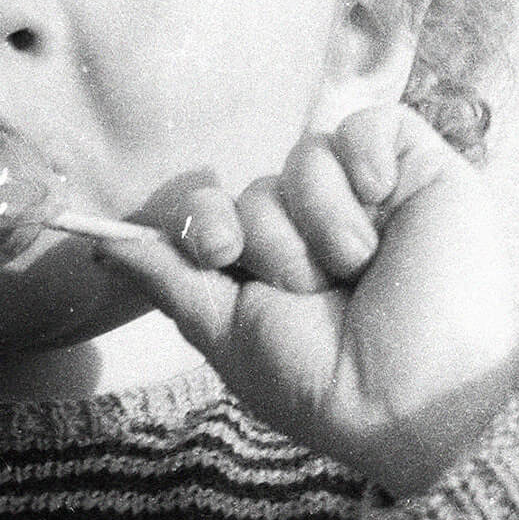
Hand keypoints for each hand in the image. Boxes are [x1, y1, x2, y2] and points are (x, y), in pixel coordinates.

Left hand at [97, 103, 518, 500]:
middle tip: (312, 289)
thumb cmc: (320, 379)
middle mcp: (312, 226)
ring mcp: (365, 197)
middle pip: (251, 189)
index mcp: (266, 263)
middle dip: (270, 243)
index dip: (202, 222)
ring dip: (319, 226)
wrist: (411, 393)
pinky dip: (363, 163)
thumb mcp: (225, 331)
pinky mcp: (415, 169)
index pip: (209, 208)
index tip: (219, 255)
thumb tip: (102, 245)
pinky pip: (365, 126)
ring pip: (301, 161)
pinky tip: (383, 204)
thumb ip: (168, 278)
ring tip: (358, 271)